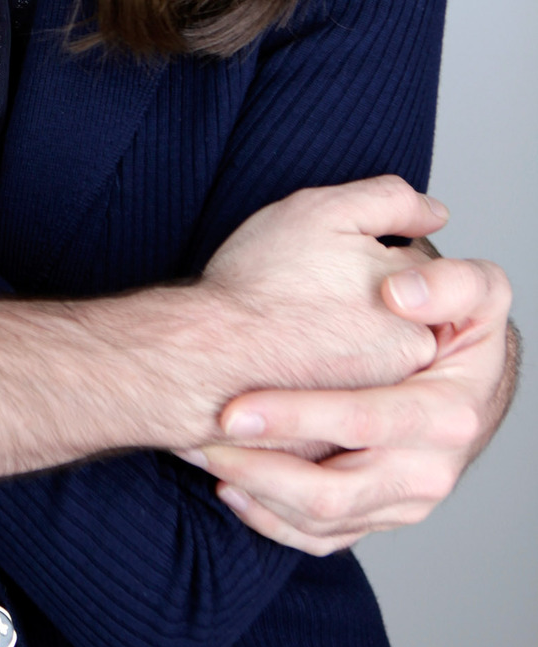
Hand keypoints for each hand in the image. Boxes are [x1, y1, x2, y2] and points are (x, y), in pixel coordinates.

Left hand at [190, 246, 516, 554]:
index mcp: (448, 415)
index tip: (233, 410)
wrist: (476, 378)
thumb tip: (400, 293)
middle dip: (260, 469)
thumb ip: (453, 283)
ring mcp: (406, 500)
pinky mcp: (383, 515)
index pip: (363, 421)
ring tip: (203, 456)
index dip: (295, 416)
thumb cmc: (465, 326)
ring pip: (322, 520)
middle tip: (202, 440)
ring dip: (257, 493)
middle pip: (333, 491)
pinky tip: (232, 489)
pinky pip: (324, 537)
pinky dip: (273, 521)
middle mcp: (429, 470)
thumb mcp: (480, 293)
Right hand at [196, 177, 443, 405]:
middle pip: (397, 321)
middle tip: (311, 299)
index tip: (325, 262)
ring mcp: (380, 408)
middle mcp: (410, 362)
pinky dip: (321, 387)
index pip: (410, 271)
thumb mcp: (325, 213)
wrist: (210, 359)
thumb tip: (436, 212)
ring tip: (296, 332)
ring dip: (343, 348)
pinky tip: (289, 368)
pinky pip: (341, 406)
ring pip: (369, 364)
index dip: (363, 258)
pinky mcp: (345, 444)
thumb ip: (390, 201)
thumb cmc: (260, 284)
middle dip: (363, 307)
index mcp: (415, 308)